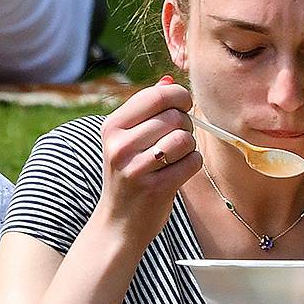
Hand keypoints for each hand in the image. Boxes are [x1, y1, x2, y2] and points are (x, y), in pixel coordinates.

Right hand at [97, 80, 199, 236]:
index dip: (179, 96)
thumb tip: (170, 80)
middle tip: (178, 138)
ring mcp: (136, 168)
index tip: (184, 105)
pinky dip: (192, 164)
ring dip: (189, 146)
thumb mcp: (127, 140)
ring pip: (185, 138)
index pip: (156, 95)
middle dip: (185, 125)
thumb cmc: (129, 174)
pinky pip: (192, 161)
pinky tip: (179, 171)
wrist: (119, 223)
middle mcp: (120, 146)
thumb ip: (147, 109)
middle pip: (174, 116)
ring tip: (177, 156)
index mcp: (112, 127)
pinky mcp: (155, 188)